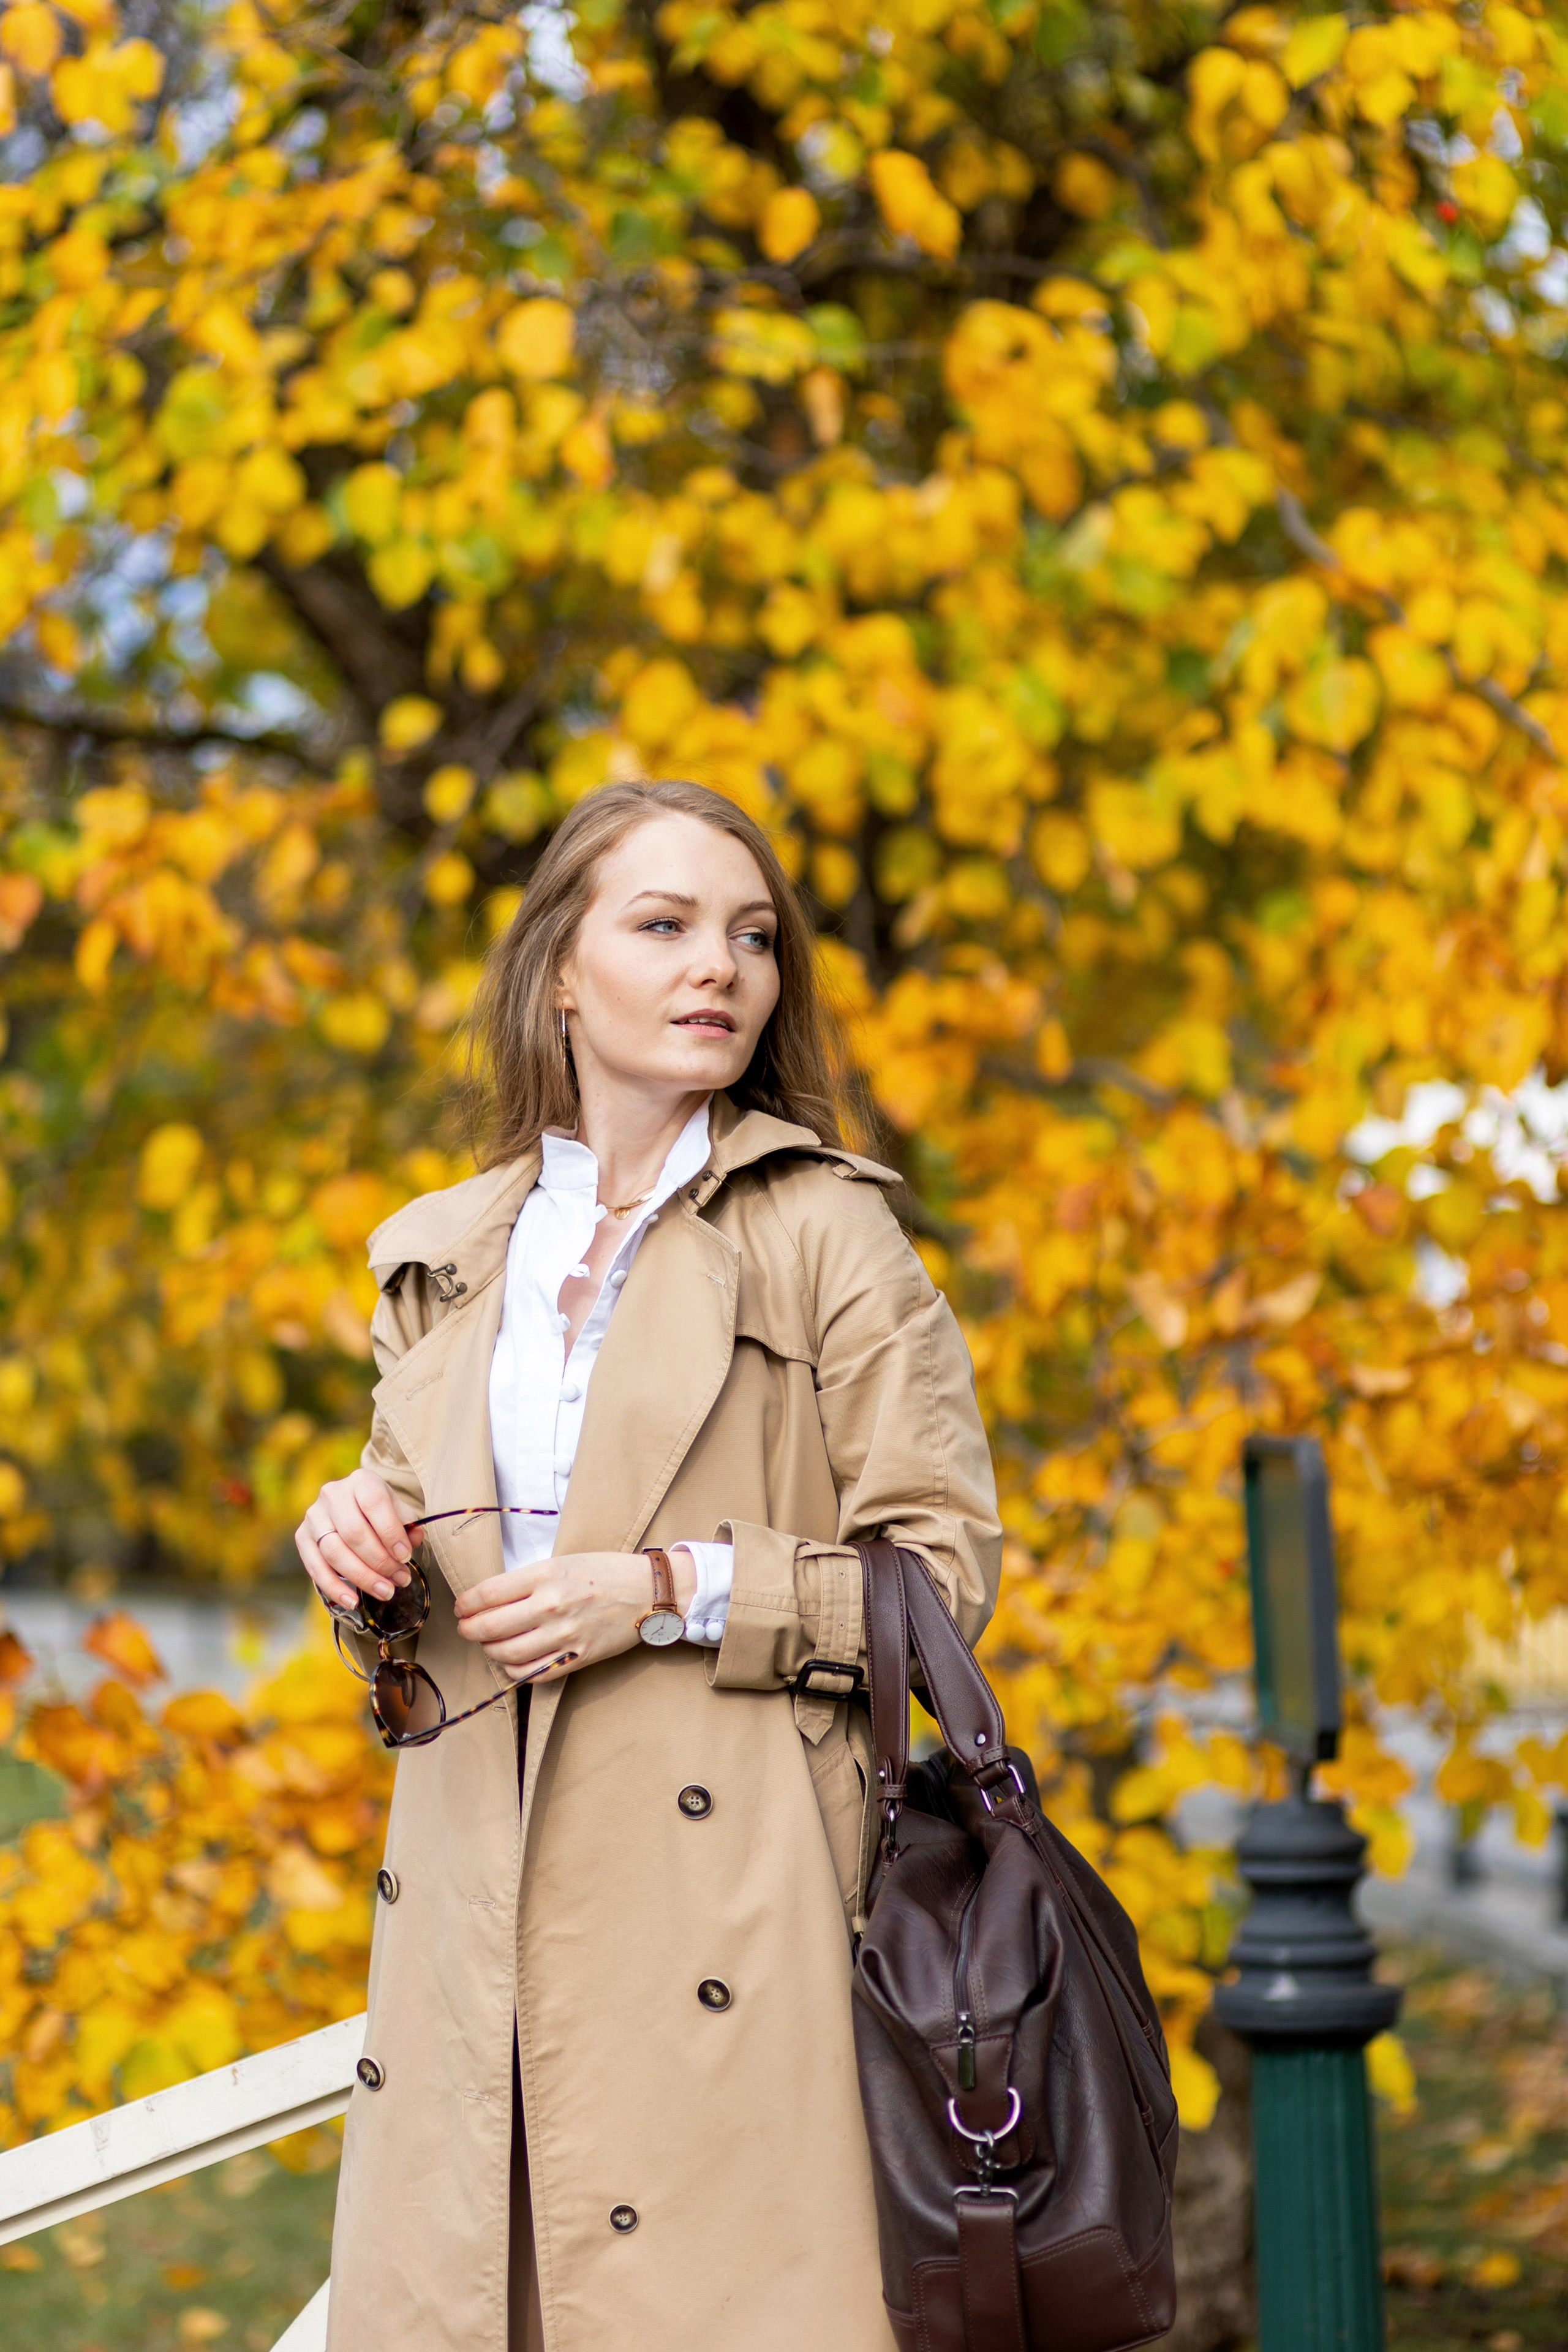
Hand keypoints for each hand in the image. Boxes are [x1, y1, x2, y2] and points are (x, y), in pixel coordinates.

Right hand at [295, 1469, 414, 1610]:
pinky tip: (352, 1601)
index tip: (405, 1556)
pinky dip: (334, 1587)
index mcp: (361, 1481)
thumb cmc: (381, 1512)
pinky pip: (315, 1567)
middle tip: (400, 1579)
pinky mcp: (302, 1536)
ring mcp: (314, 1515)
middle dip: (380, 1561)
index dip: (391, 1532)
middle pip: (354, 1533)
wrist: (354, 1506)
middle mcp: (333, 1494)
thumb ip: (408, 1526)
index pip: (375, 1504)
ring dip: (361, 1577)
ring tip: (385, 1591)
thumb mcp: (399, 1512)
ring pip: (334, 1552)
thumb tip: (412, 1541)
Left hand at [453, 1547, 697, 1685]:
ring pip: (507, 1654)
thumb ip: (526, 1580)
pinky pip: (533, 1673)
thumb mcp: (562, 1561)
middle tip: (467, 1628)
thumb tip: (487, 1598)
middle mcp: (552, 1605)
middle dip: (469, 1630)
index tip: (461, 1608)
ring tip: (489, 1644)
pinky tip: (512, 1661)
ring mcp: (565, 1635)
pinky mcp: (578, 1657)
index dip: (465, 1604)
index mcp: (546, 1575)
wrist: (648, 1591)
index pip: (487, 1594)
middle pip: (490, 1627)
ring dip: (489, 1651)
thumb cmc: (603, 1571)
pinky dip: (514, 1670)